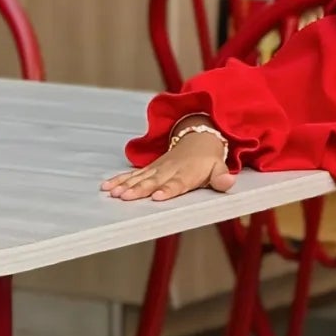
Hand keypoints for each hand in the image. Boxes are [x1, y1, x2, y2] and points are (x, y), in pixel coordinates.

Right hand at [101, 121, 231, 201]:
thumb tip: (228, 183)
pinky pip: (133, 174)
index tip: (157, 196)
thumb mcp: (219, 167)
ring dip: (125, 185)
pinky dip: (119, 179)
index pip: (176, 183)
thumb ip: (221, 177)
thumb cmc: (208, 160)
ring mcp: (157, 168)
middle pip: (153, 181)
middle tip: (125, 197)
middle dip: (139, 189)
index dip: (167, 190)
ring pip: (140, 177)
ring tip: (112, 194)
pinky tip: (107, 187)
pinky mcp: (149, 169)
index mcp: (187, 173)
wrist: (198, 139)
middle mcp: (169, 170)